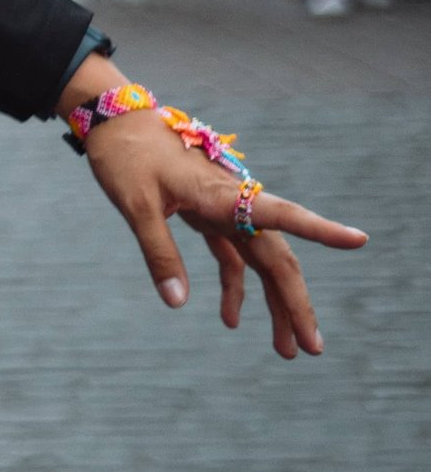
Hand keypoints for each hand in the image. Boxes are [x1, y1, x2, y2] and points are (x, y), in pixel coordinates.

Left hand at [84, 108, 366, 356]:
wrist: (112, 121)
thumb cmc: (124, 157)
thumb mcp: (136, 206)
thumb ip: (159, 252)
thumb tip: (177, 302)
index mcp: (223, 195)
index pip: (282, 215)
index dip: (321, 230)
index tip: (359, 240)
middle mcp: (234, 204)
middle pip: (278, 258)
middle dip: (296, 304)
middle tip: (312, 349)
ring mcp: (223, 210)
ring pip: (261, 263)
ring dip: (273, 304)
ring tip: (286, 350)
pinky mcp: (206, 214)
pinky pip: (232, 257)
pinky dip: (235, 287)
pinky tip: (230, 319)